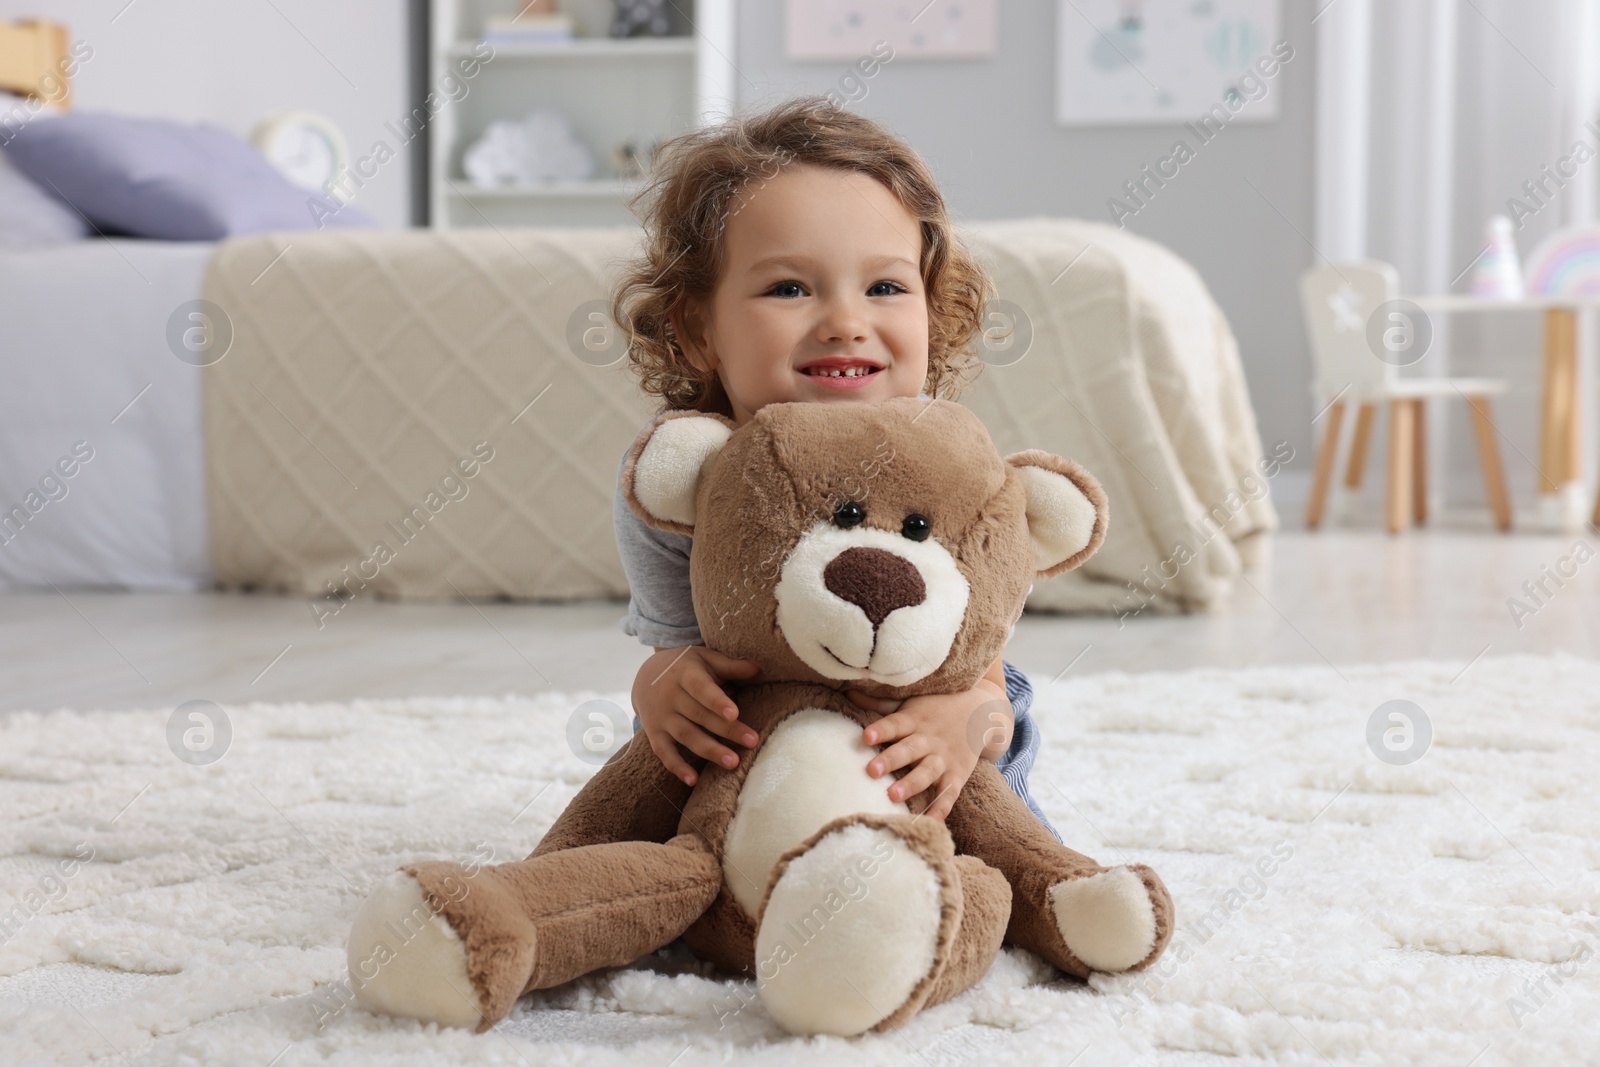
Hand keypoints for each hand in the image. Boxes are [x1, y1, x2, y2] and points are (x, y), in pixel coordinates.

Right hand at [632, 645, 761, 785]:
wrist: (645, 675)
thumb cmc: (686, 668)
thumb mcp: (705, 660)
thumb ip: (731, 665)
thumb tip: (758, 667)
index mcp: (685, 675)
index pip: (701, 688)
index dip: (716, 701)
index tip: (734, 713)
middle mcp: (670, 696)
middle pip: (700, 715)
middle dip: (727, 730)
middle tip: (752, 742)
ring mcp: (661, 717)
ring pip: (686, 736)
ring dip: (709, 750)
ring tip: (733, 762)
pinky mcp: (654, 734)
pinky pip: (664, 753)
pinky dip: (677, 767)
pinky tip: (693, 780)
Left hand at [846, 678, 1012, 820]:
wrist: (981, 713)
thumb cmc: (936, 709)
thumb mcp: (911, 703)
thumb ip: (880, 704)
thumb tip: (848, 691)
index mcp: (914, 720)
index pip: (895, 724)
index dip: (881, 730)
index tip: (865, 736)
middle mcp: (929, 740)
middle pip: (909, 750)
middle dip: (891, 760)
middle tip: (871, 771)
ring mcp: (944, 758)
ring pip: (927, 772)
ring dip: (911, 784)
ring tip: (892, 796)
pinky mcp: (958, 775)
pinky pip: (949, 794)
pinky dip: (941, 808)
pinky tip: (930, 822)